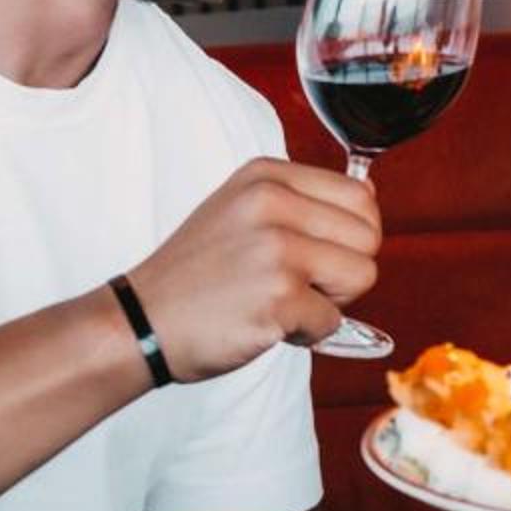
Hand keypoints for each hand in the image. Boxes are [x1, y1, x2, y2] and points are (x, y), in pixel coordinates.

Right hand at [125, 158, 381, 378]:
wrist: (140, 322)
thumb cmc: (197, 274)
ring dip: (329, 301)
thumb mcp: (241, 210)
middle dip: (344, 270)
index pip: (361, 196)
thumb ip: (301, 200)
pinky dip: (305, 333)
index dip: (350, 235)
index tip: (313, 252)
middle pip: (370, 237)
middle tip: (294, 282)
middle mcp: (272, 204)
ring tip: (279, 300)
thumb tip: (369, 192)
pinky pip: (333, 321)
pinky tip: (263, 323)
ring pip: (362, 277)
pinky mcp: (278, 297)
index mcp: (266, 177)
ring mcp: (275, 249)